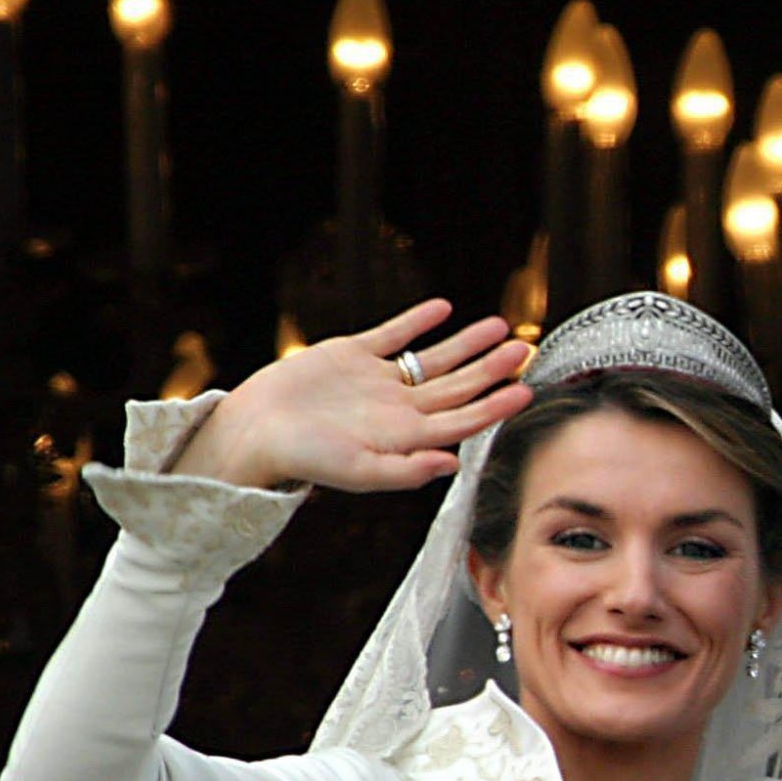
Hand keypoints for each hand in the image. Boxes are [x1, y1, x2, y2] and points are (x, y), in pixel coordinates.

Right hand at [171, 298, 531, 490]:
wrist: (256, 431)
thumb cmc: (305, 460)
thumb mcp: (359, 471)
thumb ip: (407, 471)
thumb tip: (454, 464)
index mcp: (406, 437)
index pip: (462, 420)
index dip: (495, 406)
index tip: (525, 390)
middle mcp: (399, 409)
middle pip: (457, 387)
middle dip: (491, 370)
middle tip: (524, 351)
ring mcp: (378, 381)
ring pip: (433, 359)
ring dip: (466, 344)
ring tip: (500, 328)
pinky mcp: (352, 355)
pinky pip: (393, 335)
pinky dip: (417, 322)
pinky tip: (442, 309)